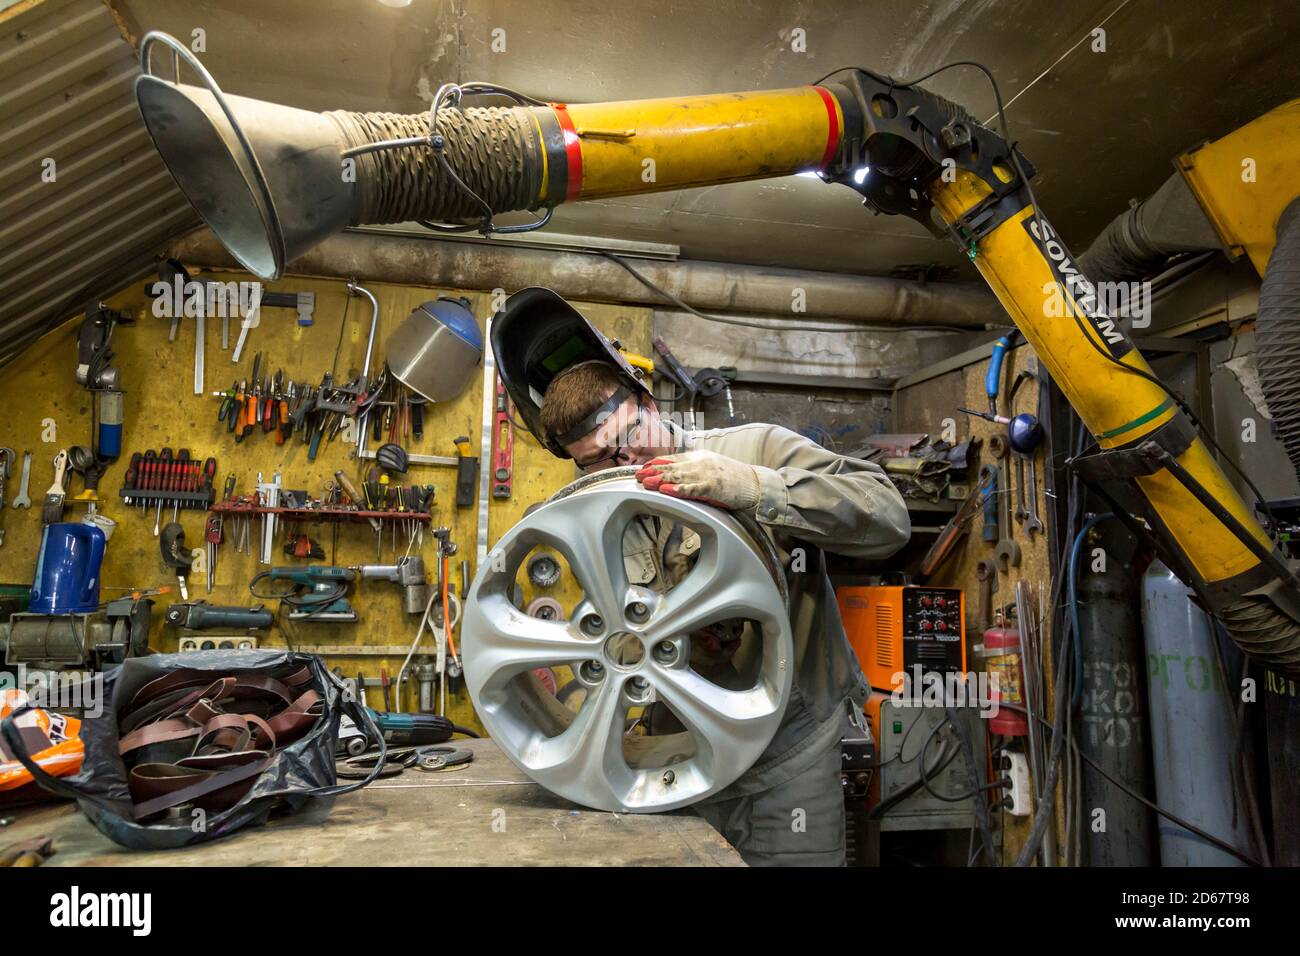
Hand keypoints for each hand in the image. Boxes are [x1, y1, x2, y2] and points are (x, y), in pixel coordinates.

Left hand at [634, 450, 759, 510]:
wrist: (754, 483)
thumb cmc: (733, 479)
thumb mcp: (711, 468)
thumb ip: (694, 470)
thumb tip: (675, 475)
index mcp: (699, 458)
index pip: (673, 459)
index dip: (656, 463)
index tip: (642, 468)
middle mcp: (700, 463)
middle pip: (672, 467)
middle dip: (653, 471)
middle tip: (637, 476)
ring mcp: (706, 474)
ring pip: (678, 477)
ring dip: (660, 480)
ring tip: (646, 483)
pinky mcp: (713, 487)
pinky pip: (692, 489)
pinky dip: (678, 490)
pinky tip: (667, 491)